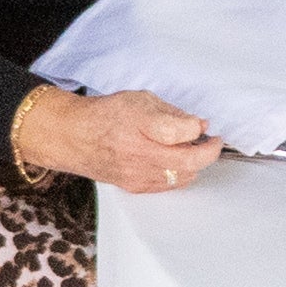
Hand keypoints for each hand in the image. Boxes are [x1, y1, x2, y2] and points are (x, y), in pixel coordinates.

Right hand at [20, 83, 222, 192]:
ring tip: (189, 150)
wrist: (72, 136)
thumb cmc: (104, 115)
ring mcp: (138, 174)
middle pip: (190, 161)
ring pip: (183, 176)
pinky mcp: (135, 186)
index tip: (204, 125)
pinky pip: (169, 184)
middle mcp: (140, 153)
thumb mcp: (139, 100)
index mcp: (141, 124)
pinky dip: (178, 173)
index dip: (199, 128)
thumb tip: (198, 125)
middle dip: (208, 152)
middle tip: (212, 143)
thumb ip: (171, 112)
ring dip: (194, 164)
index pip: (184, 131)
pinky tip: (173, 161)